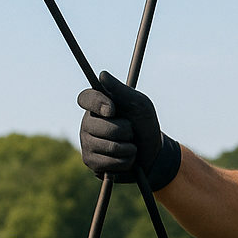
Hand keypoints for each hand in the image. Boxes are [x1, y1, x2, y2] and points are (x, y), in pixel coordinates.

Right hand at [78, 70, 180, 188]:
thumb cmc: (145, 125)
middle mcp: (87, 122)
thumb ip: (122, 91)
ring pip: (107, 146)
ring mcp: (87, 143)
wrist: (152, 154)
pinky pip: (109, 163)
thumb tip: (102, 75)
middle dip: (124, 131)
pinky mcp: (91, 161)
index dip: (97, 104)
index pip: (85, 98)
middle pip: (100, 127)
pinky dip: (125, 161)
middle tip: (130, 131)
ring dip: (128, 148)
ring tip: (130, 145)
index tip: (112, 110)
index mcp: (97, 105)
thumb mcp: (140, 105)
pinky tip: (126, 158)